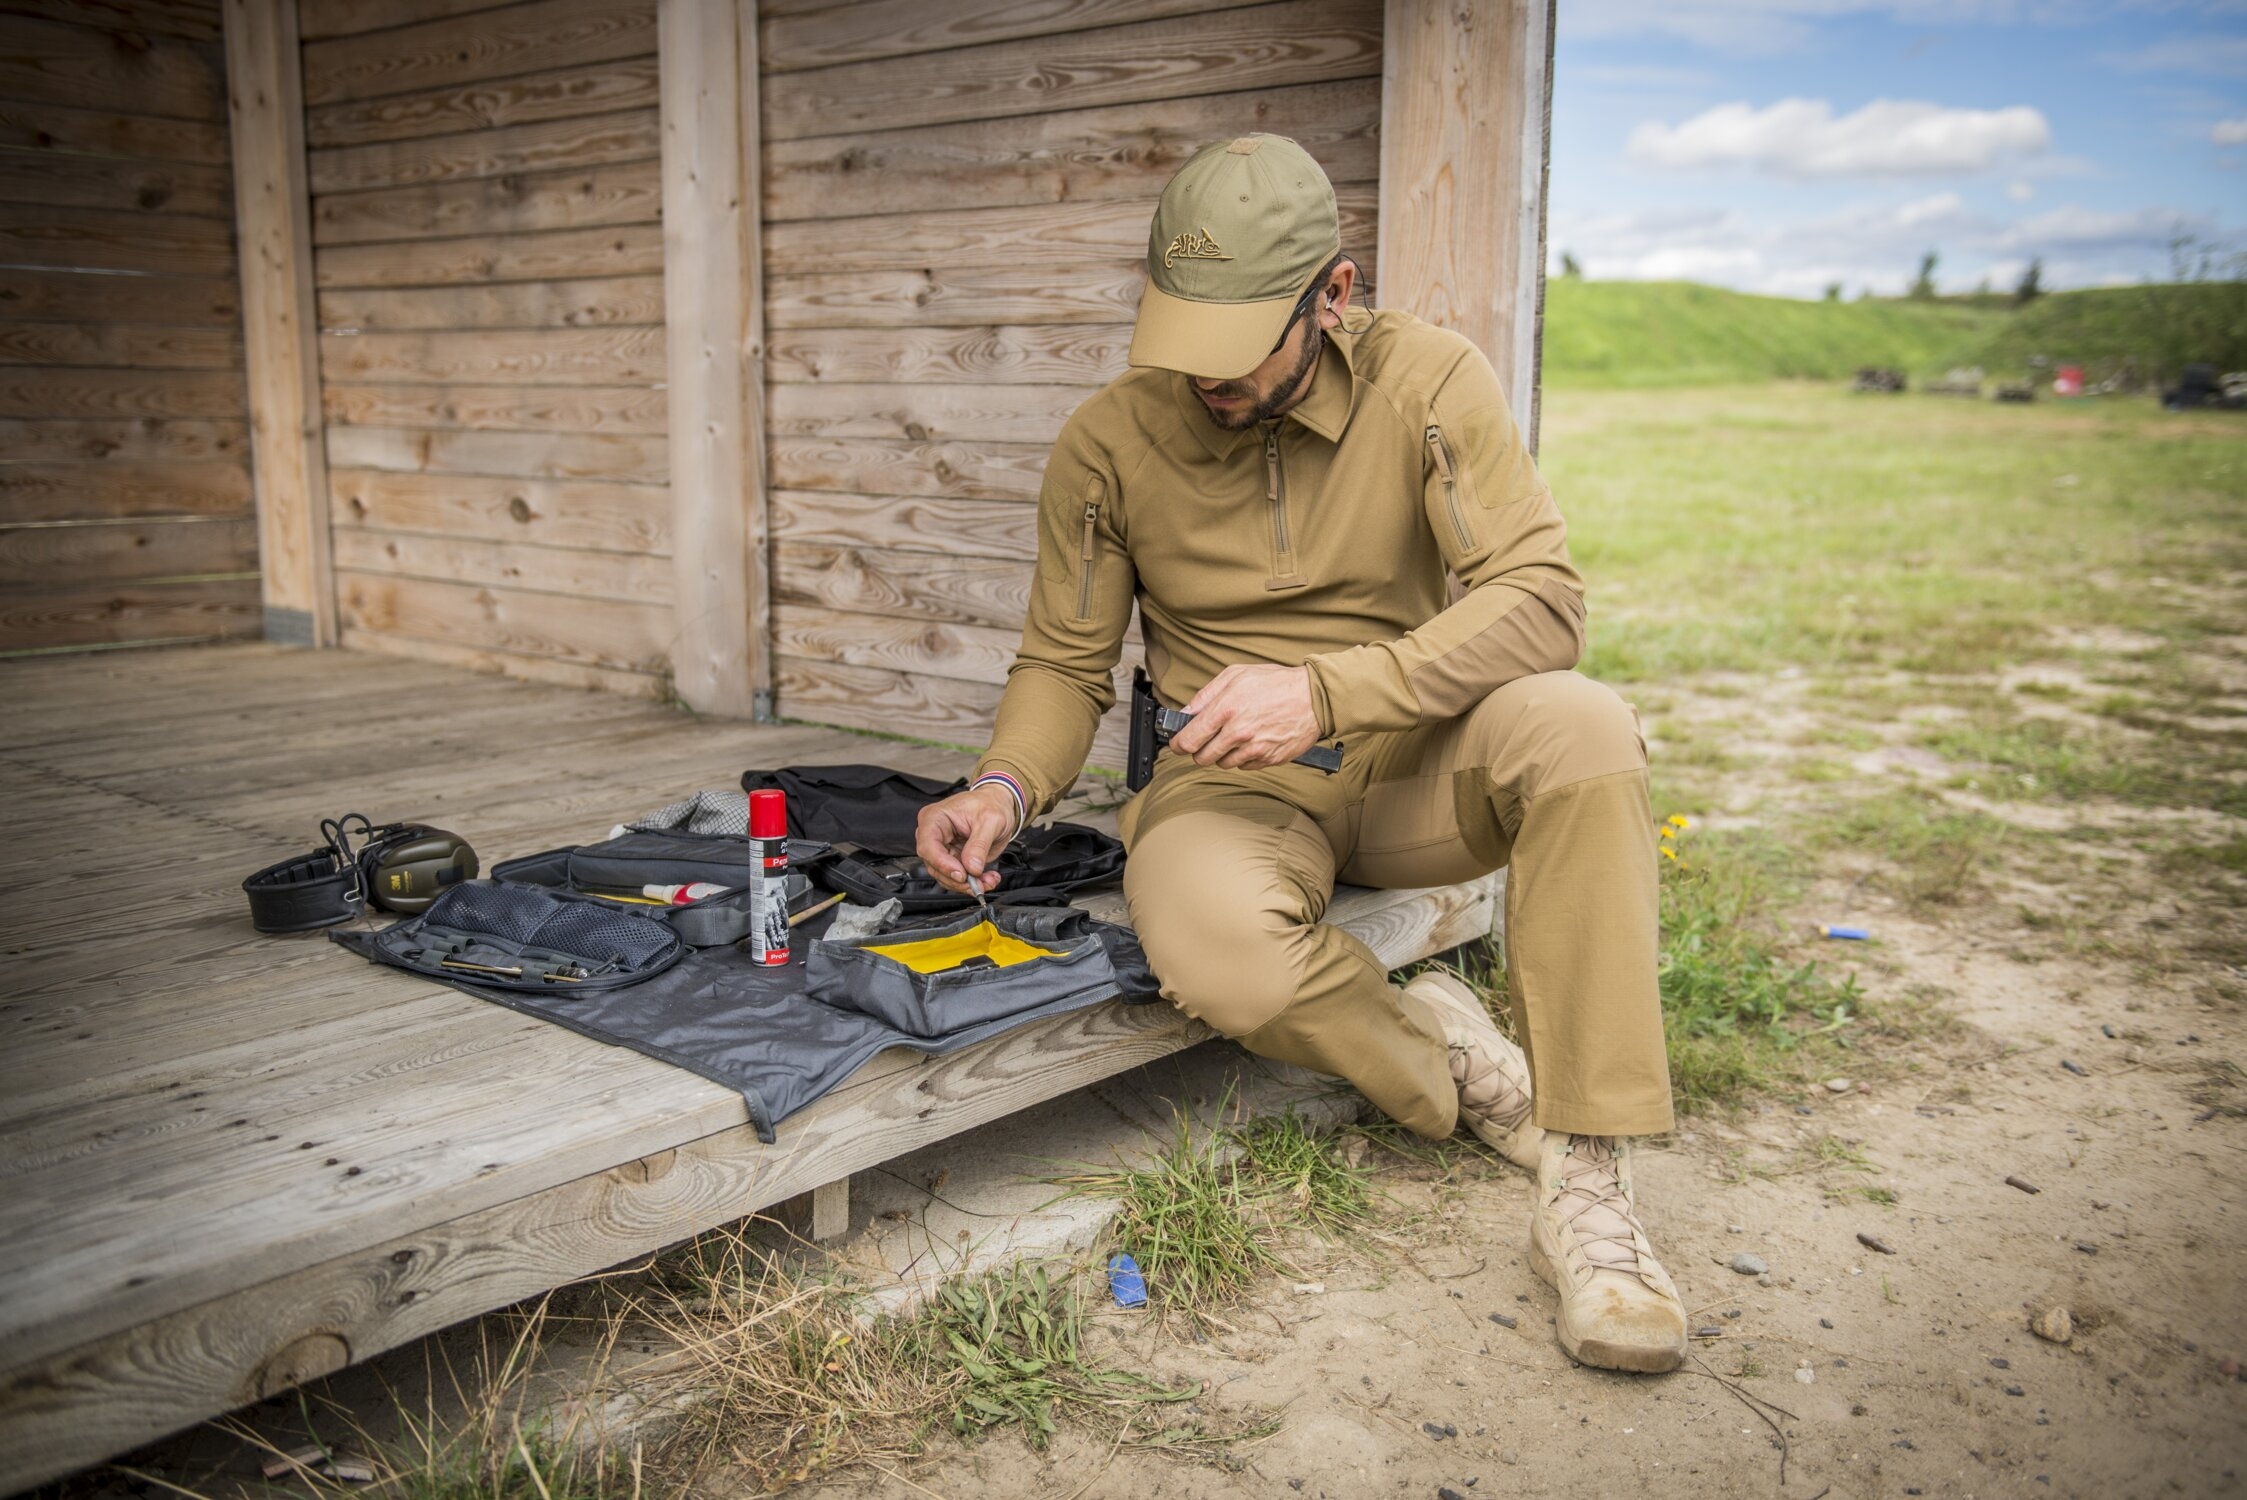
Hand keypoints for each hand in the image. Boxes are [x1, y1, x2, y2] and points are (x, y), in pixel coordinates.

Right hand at [915, 783, 1017, 894]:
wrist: (998, 804)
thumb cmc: (990, 804)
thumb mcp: (991, 820)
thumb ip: (980, 845)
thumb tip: (972, 867)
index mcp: (935, 818)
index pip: (928, 846)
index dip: (943, 864)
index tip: (961, 874)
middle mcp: (934, 834)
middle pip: (934, 865)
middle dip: (957, 879)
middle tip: (978, 883)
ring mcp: (942, 848)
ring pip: (945, 876)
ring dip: (966, 884)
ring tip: (988, 880)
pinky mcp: (952, 859)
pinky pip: (956, 878)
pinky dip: (972, 883)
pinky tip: (987, 878)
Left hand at [1172, 664, 1320, 769]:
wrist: (1314, 697)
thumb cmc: (1276, 683)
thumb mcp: (1236, 675)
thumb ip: (1206, 695)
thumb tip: (1185, 712)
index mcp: (1226, 709)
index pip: (1189, 739)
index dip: (1178, 744)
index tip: (1178, 742)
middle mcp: (1238, 732)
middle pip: (1202, 758)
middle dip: (1200, 750)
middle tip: (1207, 739)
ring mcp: (1254, 748)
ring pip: (1223, 763)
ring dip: (1223, 753)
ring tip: (1236, 735)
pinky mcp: (1268, 759)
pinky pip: (1244, 766)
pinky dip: (1243, 757)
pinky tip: (1253, 740)